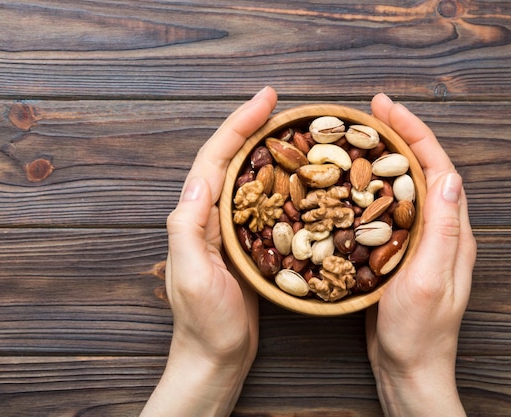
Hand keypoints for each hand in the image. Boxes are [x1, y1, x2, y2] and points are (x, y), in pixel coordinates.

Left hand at [141, 87, 277, 416]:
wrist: (216, 355)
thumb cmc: (204, 322)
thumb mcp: (191, 275)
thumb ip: (188, 227)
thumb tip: (200, 179)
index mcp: (194, 216)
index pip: (215, 159)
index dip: (238, 125)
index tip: (265, 99)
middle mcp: (208, 216)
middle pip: (229, 160)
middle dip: (251, 127)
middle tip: (281, 104)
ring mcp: (226, 229)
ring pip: (246, 178)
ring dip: (264, 150)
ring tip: (290, 129)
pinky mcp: (244, 243)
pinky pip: (260, 203)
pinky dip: (276, 183)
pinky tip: (295, 176)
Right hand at [366, 94, 476, 416]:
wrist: (408, 367)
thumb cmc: (418, 332)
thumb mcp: (428, 280)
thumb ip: (440, 230)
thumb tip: (446, 176)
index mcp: (451, 231)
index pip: (437, 167)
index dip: (413, 132)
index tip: (385, 107)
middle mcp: (438, 230)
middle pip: (422, 169)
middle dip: (399, 134)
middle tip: (369, 112)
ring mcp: (418, 241)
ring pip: (403, 186)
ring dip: (385, 156)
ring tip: (359, 137)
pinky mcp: (398, 253)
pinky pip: (387, 209)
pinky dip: (371, 187)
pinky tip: (350, 184)